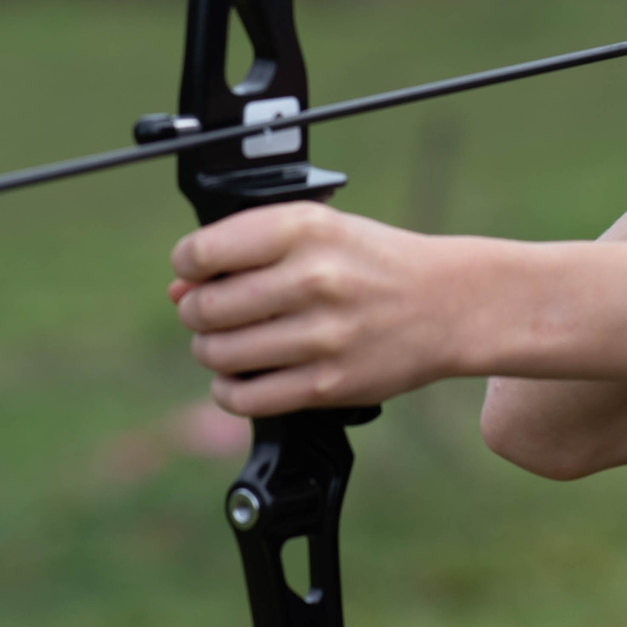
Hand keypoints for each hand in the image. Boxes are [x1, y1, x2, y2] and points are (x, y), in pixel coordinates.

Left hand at [170, 204, 492, 415]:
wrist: (449, 303)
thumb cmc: (374, 263)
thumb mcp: (317, 233)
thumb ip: (245, 251)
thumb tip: (177, 287)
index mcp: (306, 228)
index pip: (202, 252)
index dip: (188, 266)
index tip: (198, 272)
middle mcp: (314, 278)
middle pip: (204, 307)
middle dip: (196, 313)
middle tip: (214, 312)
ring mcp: (323, 335)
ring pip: (219, 354)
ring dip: (211, 351)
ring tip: (230, 344)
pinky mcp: (330, 383)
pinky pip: (246, 397)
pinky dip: (229, 390)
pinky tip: (243, 377)